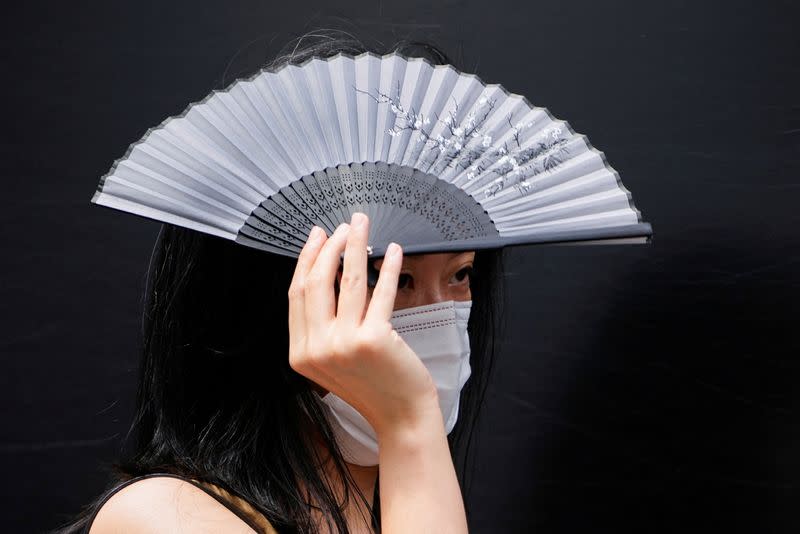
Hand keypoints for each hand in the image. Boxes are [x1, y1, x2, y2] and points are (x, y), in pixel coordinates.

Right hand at [288, 213, 440, 437]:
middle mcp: (317, 349)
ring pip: (347, 280)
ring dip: (355, 245)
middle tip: (343, 226)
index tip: (317, 237)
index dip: (306, 260)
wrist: (401, 416)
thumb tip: (331, 272)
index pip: (296, 294)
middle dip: (329, 246)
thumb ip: (324, 325)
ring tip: (362, 226)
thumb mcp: (334, 358)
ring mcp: (343, 344)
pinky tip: (393, 251)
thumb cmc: (373, 385)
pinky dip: (387, 267)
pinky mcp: (373, 339)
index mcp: (300, 354)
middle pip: (317, 282)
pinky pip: (379, 292)